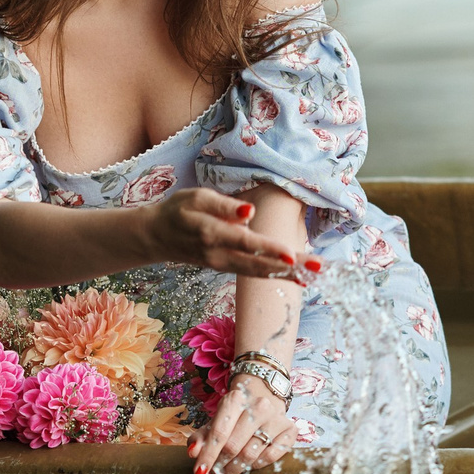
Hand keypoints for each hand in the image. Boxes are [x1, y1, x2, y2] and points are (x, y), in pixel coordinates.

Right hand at [144, 188, 321, 281]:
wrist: (155, 237)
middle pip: (259, 264)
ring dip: (287, 275)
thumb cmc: (177, 211)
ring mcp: (223, 265)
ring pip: (258, 272)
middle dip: (290, 267)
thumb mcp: (196, 197)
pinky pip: (253, 273)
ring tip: (313, 275)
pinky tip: (295, 275)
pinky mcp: (225, 268)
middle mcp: (220, 255)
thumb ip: (223, 205)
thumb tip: (249, 213)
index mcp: (212, 234)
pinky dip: (274, 275)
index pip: (247, 243)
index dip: (269, 249)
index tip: (292, 254)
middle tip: (318, 268)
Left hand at [189, 371, 297, 473]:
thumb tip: (193, 453)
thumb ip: (202, 436)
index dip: (207, 456)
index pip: (218, 434)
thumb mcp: (217, 418)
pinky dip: (256, 466)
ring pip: (251, 454)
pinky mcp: (290, 430)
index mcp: (236, 399)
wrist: (265, 394)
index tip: (199, 473)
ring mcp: (276, 418)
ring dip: (234, 469)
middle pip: (234, 446)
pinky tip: (247, 467)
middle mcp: (260, 406)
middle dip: (219, 466)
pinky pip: (270, 457)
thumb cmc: (237, 411)